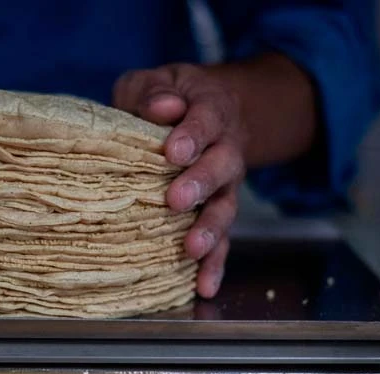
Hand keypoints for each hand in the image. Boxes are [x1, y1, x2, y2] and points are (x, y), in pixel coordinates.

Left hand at [113, 64, 247, 297]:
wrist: (207, 110)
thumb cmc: (169, 98)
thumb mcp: (156, 82)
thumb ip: (153, 92)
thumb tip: (163, 107)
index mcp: (210, 110)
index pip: (205, 120)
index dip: (192, 134)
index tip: (174, 149)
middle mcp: (225, 149)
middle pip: (222, 166)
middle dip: (201, 183)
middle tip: (176, 200)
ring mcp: (225, 184)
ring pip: (226, 206)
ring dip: (211, 229)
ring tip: (193, 249)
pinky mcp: (217, 211)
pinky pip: (223, 239)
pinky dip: (216, 263)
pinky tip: (204, 286)